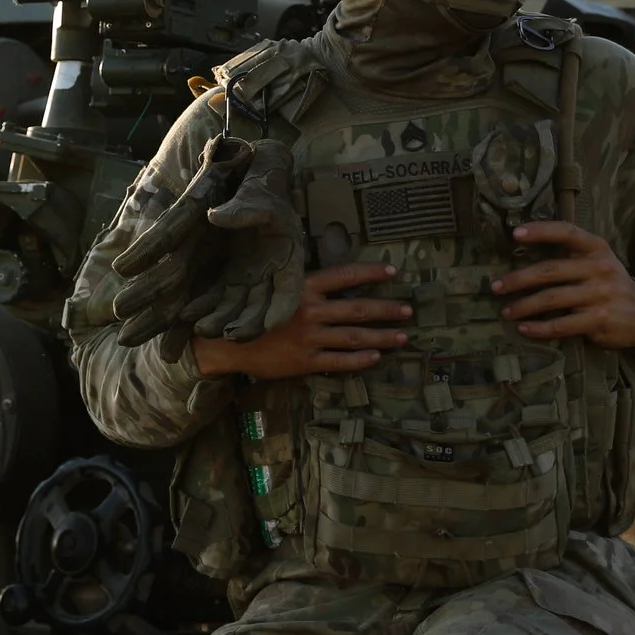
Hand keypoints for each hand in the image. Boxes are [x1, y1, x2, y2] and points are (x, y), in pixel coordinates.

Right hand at [193, 261, 407, 379]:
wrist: (226, 343)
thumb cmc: (250, 311)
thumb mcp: (273, 289)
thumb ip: (299, 286)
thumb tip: (323, 278)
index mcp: (303, 288)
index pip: (344, 276)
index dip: (370, 273)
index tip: (392, 272)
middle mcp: (310, 311)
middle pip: (358, 309)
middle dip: (387, 310)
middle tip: (408, 311)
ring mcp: (309, 338)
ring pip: (355, 337)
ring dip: (382, 336)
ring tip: (402, 336)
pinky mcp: (305, 361)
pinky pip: (339, 362)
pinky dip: (360, 360)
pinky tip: (376, 358)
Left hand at [495, 221, 634, 348]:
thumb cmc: (609, 283)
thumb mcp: (598, 260)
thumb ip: (571, 254)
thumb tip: (524, 252)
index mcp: (596, 248)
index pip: (566, 232)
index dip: (540, 231)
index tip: (514, 234)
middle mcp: (599, 268)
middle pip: (550, 271)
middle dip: (518, 279)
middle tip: (496, 287)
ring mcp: (600, 294)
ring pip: (552, 299)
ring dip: (524, 306)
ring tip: (506, 311)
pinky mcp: (599, 319)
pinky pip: (562, 324)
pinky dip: (539, 328)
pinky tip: (524, 329)